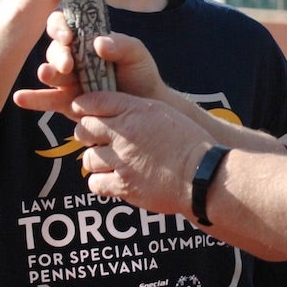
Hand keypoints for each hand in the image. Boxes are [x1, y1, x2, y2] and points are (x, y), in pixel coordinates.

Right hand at [13, 16, 170, 116]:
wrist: (146, 107)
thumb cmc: (141, 74)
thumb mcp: (137, 54)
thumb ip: (121, 45)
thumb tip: (99, 42)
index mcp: (88, 39)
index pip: (67, 25)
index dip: (62, 27)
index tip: (69, 37)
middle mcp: (74, 57)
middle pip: (56, 49)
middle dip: (59, 54)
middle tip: (68, 64)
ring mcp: (69, 80)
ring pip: (50, 73)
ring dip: (47, 72)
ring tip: (45, 73)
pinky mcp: (67, 102)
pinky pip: (47, 99)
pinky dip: (32, 98)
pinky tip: (19, 98)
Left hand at [67, 91, 209, 218]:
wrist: (202, 175)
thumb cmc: (187, 141)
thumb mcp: (162, 113)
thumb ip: (134, 109)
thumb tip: (111, 112)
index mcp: (135, 111)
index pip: (94, 101)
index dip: (84, 106)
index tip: (83, 111)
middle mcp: (125, 133)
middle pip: (84, 129)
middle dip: (87, 133)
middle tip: (97, 138)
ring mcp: (122, 161)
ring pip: (88, 158)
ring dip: (96, 160)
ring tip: (109, 161)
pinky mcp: (124, 186)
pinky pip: (95, 183)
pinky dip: (100, 182)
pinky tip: (112, 179)